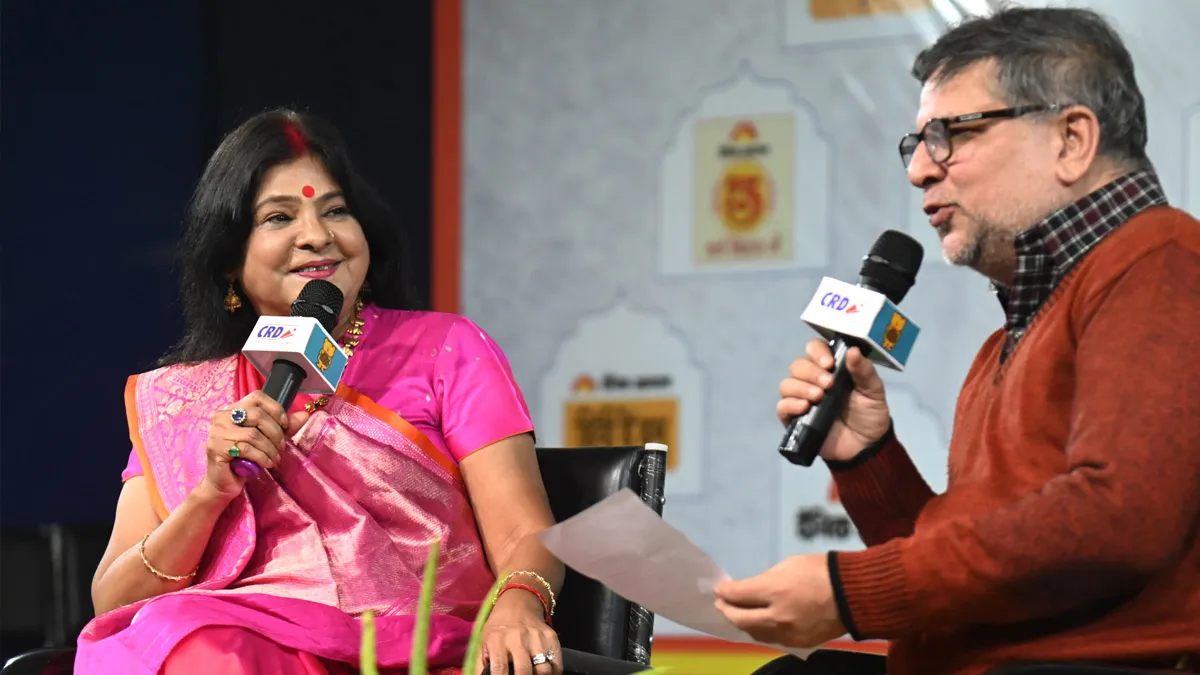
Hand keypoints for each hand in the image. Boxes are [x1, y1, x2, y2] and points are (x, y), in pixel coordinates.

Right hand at [199, 392, 308, 500]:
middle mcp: (222, 417)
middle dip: (275, 433)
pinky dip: (262, 457)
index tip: (285, 425)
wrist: (224, 482)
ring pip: (253, 435)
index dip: (275, 409)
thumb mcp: (267, 439)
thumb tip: (305, 415)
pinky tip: (267, 464)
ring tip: (275, 459)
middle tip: (281, 448)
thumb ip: (283, 427)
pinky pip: (246, 449)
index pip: (257, 397)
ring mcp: (217, 432)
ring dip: (270, 448)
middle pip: (257, 415)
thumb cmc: (245, 459)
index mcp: (232, 409)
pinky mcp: (216, 448)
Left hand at [477, 590, 561, 674]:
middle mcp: (518, 638)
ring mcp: (537, 638)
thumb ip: (480, 665)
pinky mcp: (551, 637)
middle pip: (524, 671)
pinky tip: (543, 674)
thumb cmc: (498, 628)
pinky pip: (556, 665)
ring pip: (543, 670)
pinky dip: (552, 674)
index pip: (500, 669)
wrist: (519, 604)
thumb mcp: (483, 643)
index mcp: (497, 640)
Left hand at [714, 553, 846, 648]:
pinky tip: (758, 623)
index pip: (738, 595)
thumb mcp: (788, 565)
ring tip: (737, 614)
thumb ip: (765, 579)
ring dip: (743, 623)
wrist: (854, 594)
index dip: (725, 592)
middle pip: (740, 619)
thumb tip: (750, 589)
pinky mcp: (799, 643)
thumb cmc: (821, 571)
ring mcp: (788, 633)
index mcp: (775, 591)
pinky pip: (772, 639)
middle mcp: (778, 616)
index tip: (720, 589)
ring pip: (754, 633)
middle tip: (722, 604)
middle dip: (727, 611)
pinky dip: (761, 631)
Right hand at [777, 338, 890, 461]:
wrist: (866, 446)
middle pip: (798, 366)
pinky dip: (790, 404)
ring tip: (819, 397)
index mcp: (829, 368)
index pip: (813, 349)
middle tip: (829, 384)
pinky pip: (782, 407)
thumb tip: (853, 350)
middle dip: (811, 373)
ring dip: (801, 387)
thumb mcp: (873, 390)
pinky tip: (804, 407)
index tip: (829, 364)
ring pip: (787, 384)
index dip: (817, 352)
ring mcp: (801, 399)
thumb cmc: (869, 413)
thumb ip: (864, 371)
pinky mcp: (794, 419)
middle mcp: (812, 380)